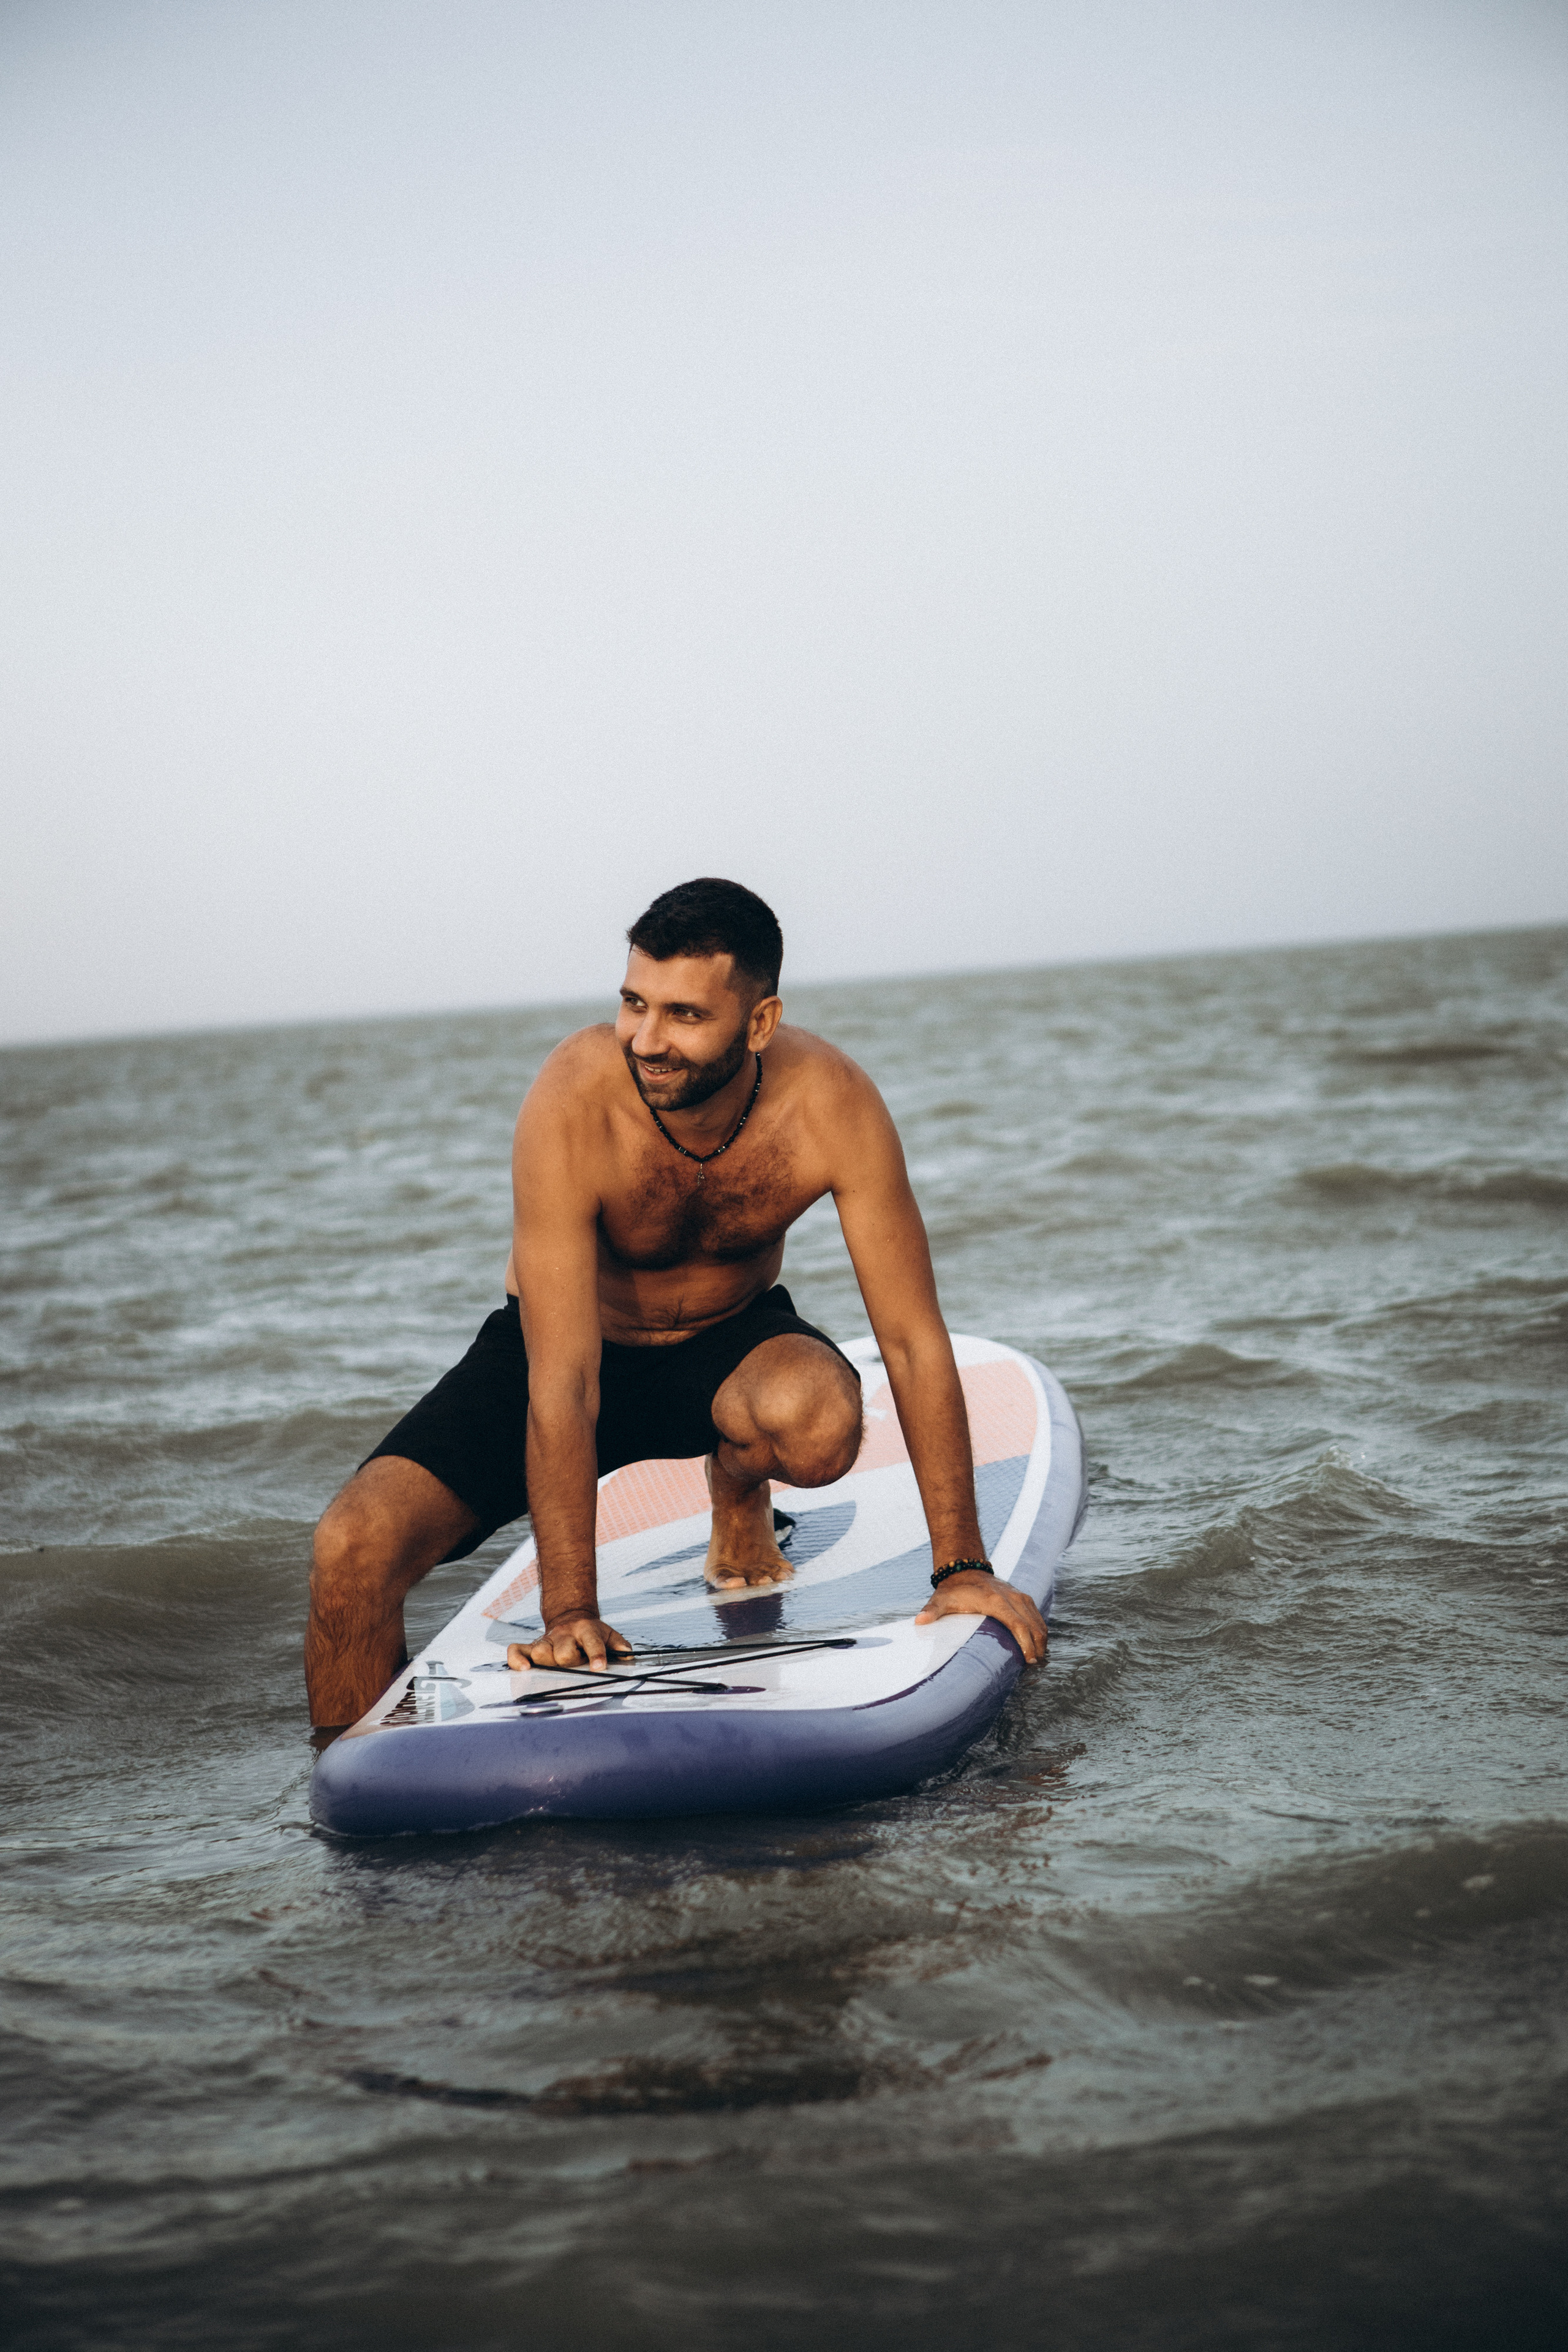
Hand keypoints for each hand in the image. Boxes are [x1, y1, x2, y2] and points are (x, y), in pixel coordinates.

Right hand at [506, 1614, 632, 1671]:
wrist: (571, 1618)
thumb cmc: (591, 1633)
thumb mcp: (608, 1634)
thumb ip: (619, 1645)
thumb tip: (628, 1656)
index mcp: (586, 1631)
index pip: (592, 1642)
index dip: (595, 1654)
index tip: (599, 1667)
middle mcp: (564, 1635)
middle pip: (563, 1652)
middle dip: (569, 1661)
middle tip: (575, 1664)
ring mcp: (547, 1641)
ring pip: (540, 1651)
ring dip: (546, 1662)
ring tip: (551, 1667)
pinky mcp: (531, 1646)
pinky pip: (516, 1651)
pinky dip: (517, 1660)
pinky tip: (523, 1669)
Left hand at [914, 1571, 1047, 1663]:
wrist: (964, 1569)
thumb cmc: (953, 1589)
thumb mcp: (941, 1600)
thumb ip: (932, 1612)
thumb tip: (919, 1622)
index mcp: (996, 1601)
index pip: (1018, 1625)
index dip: (1027, 1644)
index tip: (1029, 1661)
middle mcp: (1012, 1598)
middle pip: (1033, 1626)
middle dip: (1038, 1648)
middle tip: (1034, 1667)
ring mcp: (1019, 1597)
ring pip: (1038, 1621)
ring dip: (1041, 1641)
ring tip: (1037, 1661)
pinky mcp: (1021, 1598)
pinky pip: (1036, 1616)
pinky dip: (1040, 1631)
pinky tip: (1038, 1646)